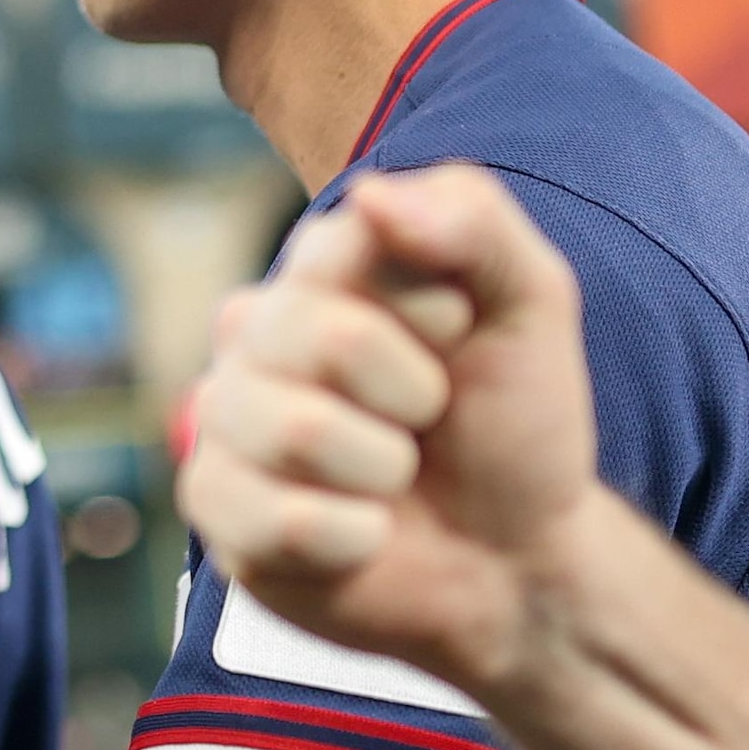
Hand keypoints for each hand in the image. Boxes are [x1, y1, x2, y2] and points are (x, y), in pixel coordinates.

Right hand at [179, 166, 608, 705]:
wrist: (516, 554)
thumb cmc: (514, 420)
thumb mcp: (531, 302)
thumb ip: (472, 220)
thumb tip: (371, 195)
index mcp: (322, 269)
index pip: (342, 248)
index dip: (431, 307)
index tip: (463, 335)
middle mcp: (255, 332)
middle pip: (321, 338)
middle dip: (414, 392)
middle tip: (430, 417)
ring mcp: (226, 421)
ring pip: (296, 431)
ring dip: (385, 468)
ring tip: (395, 476)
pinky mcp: (217, 510)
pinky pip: (281, 521)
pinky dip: (356, 538)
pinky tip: (365, 535)